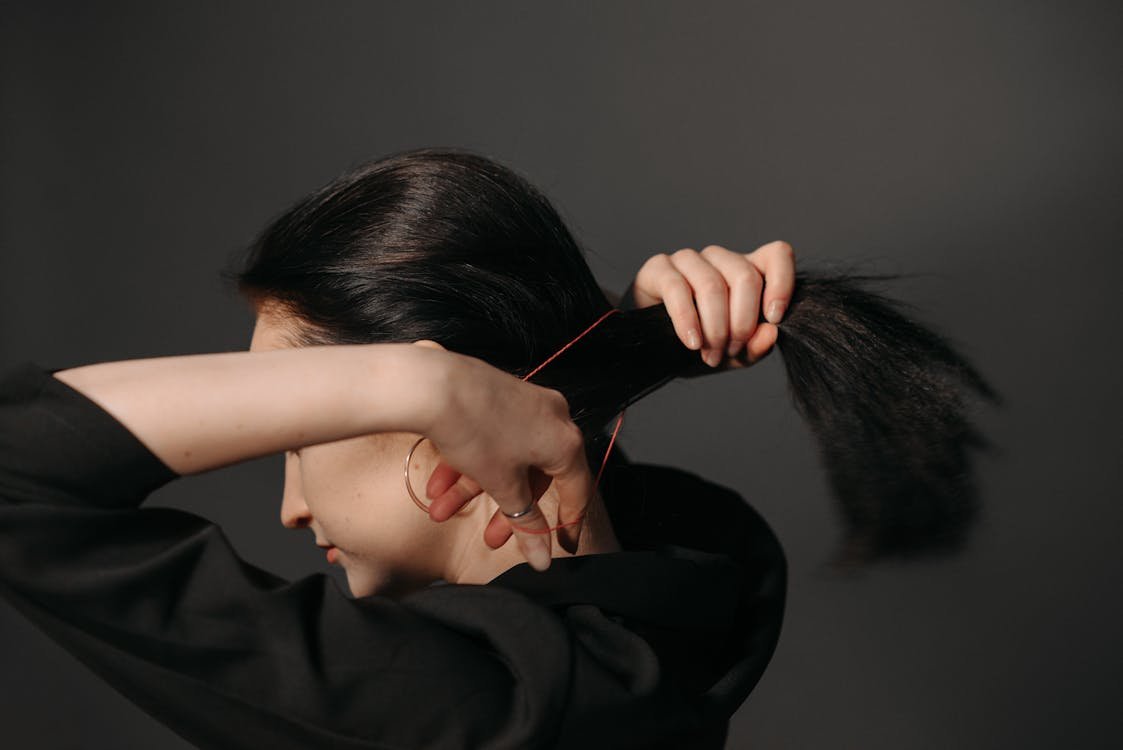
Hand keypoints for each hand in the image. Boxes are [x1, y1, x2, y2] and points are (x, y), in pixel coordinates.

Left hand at [416, 348, 592, 570]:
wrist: (433, 386)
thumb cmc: (476, 430)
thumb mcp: (503, 486)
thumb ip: (526, 523)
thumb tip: (543, 558)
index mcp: (565, 440)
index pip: (577, 491)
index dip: (568, 524)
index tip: (561, 545)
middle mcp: (550, 418)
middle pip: (535, 476)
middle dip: (505, 510)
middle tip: (490, 539)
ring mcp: (523, 404)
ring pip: (506, 458)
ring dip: (474, 489)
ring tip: (443, 510)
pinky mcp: (496, 397)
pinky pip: (490, 438)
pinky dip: (468, 463)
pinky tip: (437, 484)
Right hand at [629, 241, 795, 368]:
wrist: (653, 352)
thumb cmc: (699, 346)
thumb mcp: (735, 354)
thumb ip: (756, 346)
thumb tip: (771, 333)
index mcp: (747, 271)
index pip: (777, 255)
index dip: (782, 283)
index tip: (773, 318)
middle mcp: (719, 259)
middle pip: (745, 276)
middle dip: (742, 322)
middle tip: (731, 351)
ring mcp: (688, 260)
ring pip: (712, 284)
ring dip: (715, 328)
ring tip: (711, 355)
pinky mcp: (659, 268)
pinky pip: (677, 288)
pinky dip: (688, 320)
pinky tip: (692, 343)